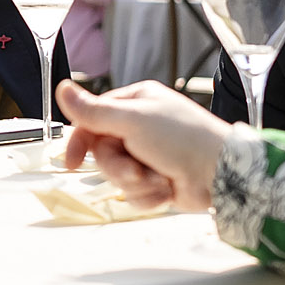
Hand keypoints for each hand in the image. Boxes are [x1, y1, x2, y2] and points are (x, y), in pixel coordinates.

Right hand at [56, 79, 229, 212]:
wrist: (222, 174)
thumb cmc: (185, 139)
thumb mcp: (132, 120)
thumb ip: (93, 111)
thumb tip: (61, 88)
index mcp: (135, 104)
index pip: (92, 121)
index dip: (80, 142)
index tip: (72, 162)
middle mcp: (141, 128)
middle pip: (103, 153)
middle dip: (118, 167)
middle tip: (135, 169)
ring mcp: (149, 155)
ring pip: (117, 176)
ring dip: (136, 182)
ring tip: (159, 179)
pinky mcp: (157, 181)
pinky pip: (135, 194)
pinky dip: (148, 196)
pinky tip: (166, 190)